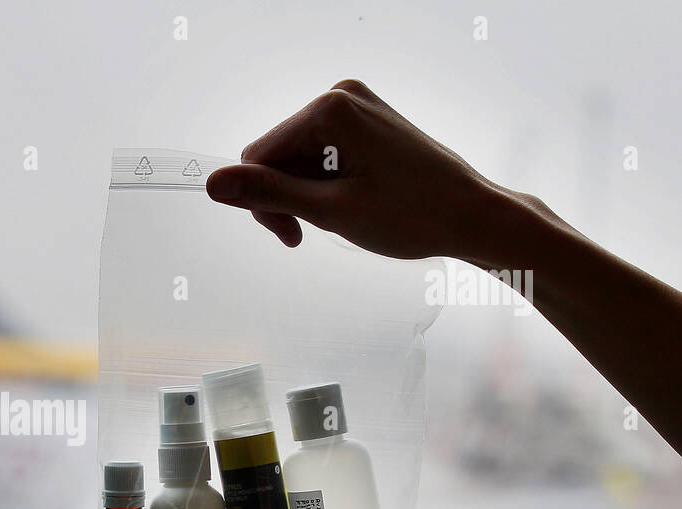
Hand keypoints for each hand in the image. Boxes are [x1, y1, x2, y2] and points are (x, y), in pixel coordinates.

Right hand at [207, 79, 511, 262]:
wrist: (472, 215)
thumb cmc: (410, 216)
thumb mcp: (330, 211)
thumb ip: (268, 194)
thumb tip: (212, 184)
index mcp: (329, 109)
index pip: (258, 155)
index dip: (263, 201)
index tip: (292, 236)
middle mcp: (341, 95)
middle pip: (277, 153)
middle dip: (286, 197)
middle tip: (311, 234)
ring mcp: (356, 105)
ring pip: (297, 156)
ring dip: (306, 194)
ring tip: (339, 219)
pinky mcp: (367, 119)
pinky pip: (322, 151)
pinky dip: (325, 183)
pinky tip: (349, 203)